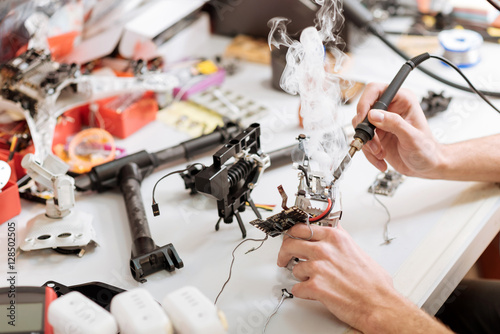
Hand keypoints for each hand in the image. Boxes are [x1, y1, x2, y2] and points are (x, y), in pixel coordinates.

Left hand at [277, 224, 394, 331]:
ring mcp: (318, 267)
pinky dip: (301, 292)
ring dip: (299, 274)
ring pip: (294, 267)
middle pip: (290, 243)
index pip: (302, 227)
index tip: (290, 237)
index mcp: (335, 237)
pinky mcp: (315, 286)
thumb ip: (341, 239)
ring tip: (308, 279)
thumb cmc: (373, 282)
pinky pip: (297, 288)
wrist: (378, 304)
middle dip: (285, 251)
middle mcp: (325, 249)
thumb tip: (334, 231)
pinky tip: (310, 292)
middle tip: (285, 257)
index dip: (293, 234)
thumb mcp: (357, 249)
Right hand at [353, 83, 442, 178]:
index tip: (364, 118)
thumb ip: (394, 123)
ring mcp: (381, 123)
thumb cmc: (427, 150)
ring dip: (368, 144)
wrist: (425, 167)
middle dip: (366, 130)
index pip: (376, 90)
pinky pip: (363, 141)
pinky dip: (368, 153)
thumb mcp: (412, 137)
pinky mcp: (376, 135)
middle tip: (374, 143)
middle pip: (363, 110)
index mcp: (402, 101)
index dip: (366, 102)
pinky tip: (381, 159)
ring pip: (360, 127)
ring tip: (380, 152)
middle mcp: (390, 109)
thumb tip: (374, 114)